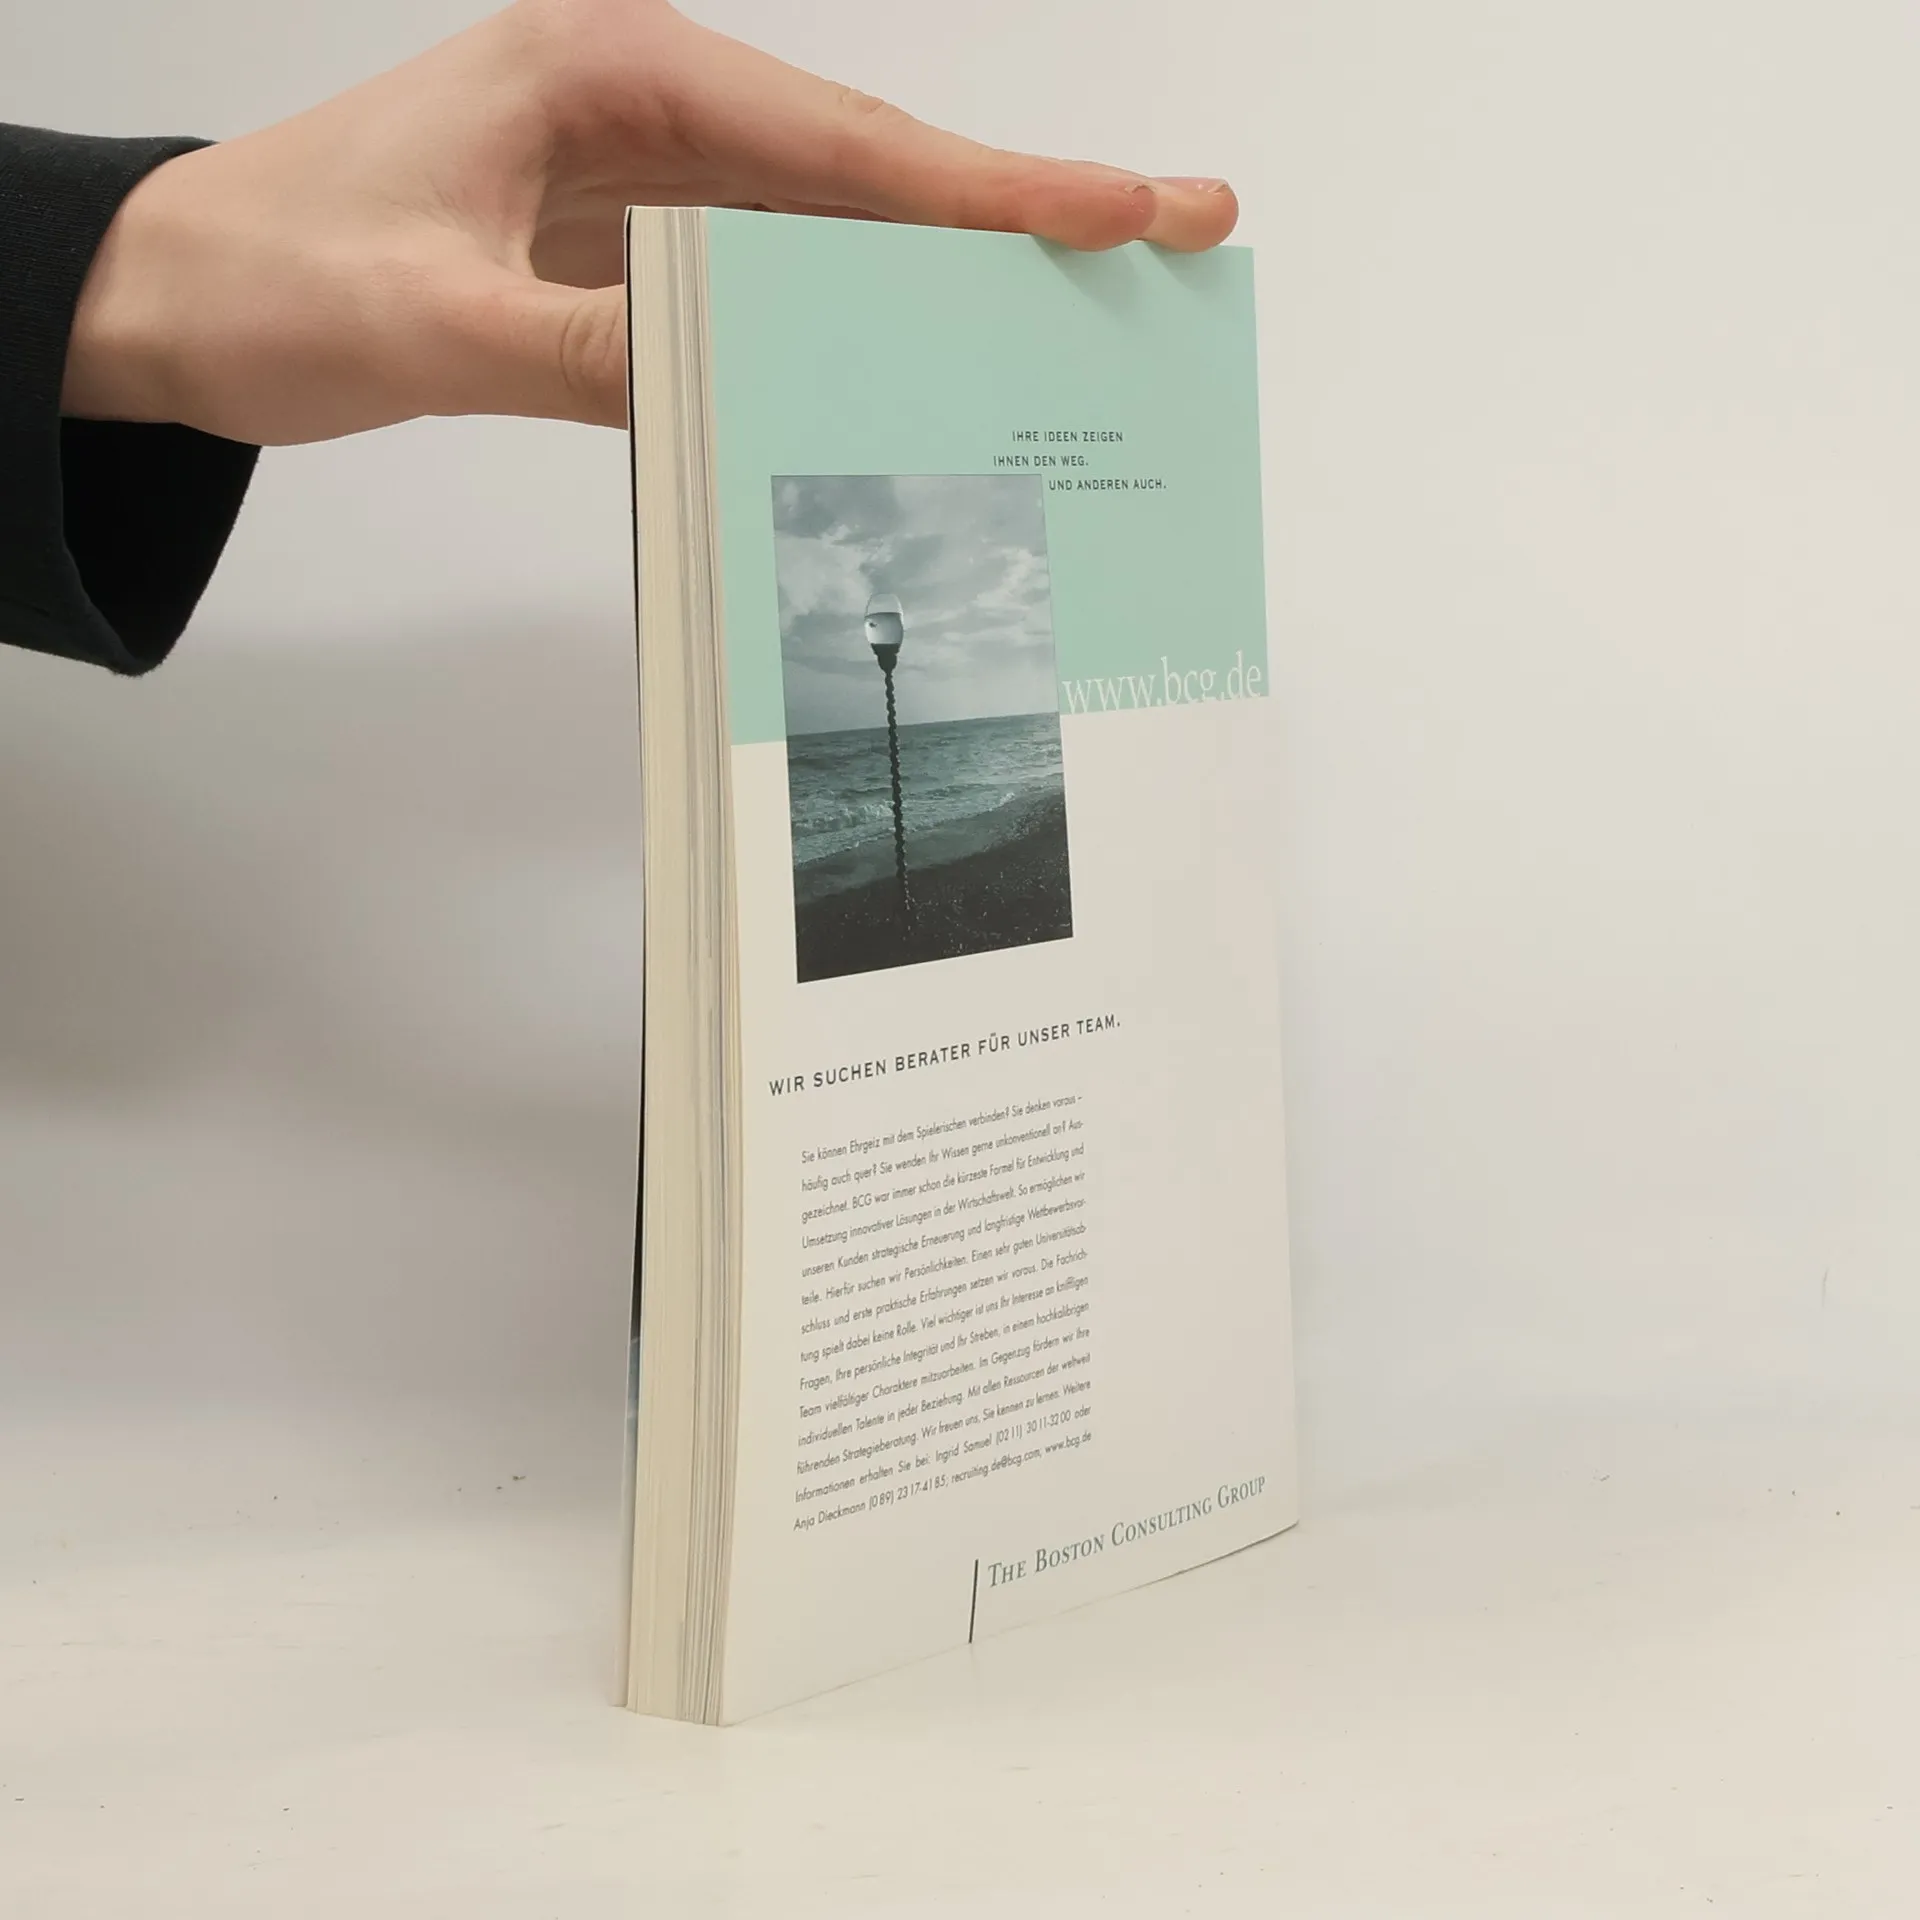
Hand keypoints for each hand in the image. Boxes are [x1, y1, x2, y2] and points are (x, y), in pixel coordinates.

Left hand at [62, 0, 1238, 444]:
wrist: (168, 298)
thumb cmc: (265, 274)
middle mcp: (644, 109)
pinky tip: (920, 362)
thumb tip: (736, 393)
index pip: (835, 142)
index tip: (1113, 210)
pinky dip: (846, 325)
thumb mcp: (421, 319)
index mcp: (608, 73)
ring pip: (830, 230)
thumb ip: (584, 354)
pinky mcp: (626, 252)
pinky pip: (767, 287)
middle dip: (1017, 211)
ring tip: (1079, 308)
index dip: (984, 189)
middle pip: (866, 170)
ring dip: (948, 273)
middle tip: (1167, 227)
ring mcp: (642, 180)